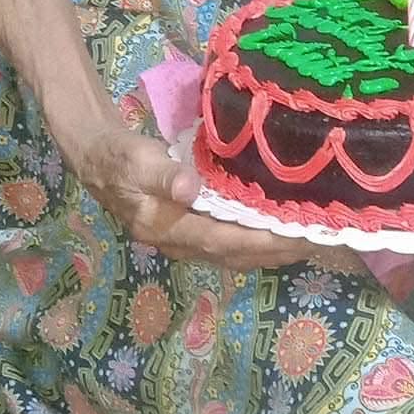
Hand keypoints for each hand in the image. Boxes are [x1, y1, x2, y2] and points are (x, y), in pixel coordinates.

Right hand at [67, 117, 311, 271]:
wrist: (98, 161)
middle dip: (274, 252)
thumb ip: (164, 175)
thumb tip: (191, 189)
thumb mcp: (136, 160)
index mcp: (167, 228)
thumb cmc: (120, 158)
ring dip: (268, 252)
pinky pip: (228, 245)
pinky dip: (254, 244)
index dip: (258, 241)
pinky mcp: (189, 232)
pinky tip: (275, 235)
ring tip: (304, 243)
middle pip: (234, 255)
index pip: (221, 241)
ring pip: (233, 255)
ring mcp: (183, 241)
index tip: (292, 236)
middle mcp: (178, 243)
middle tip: (314, 242)